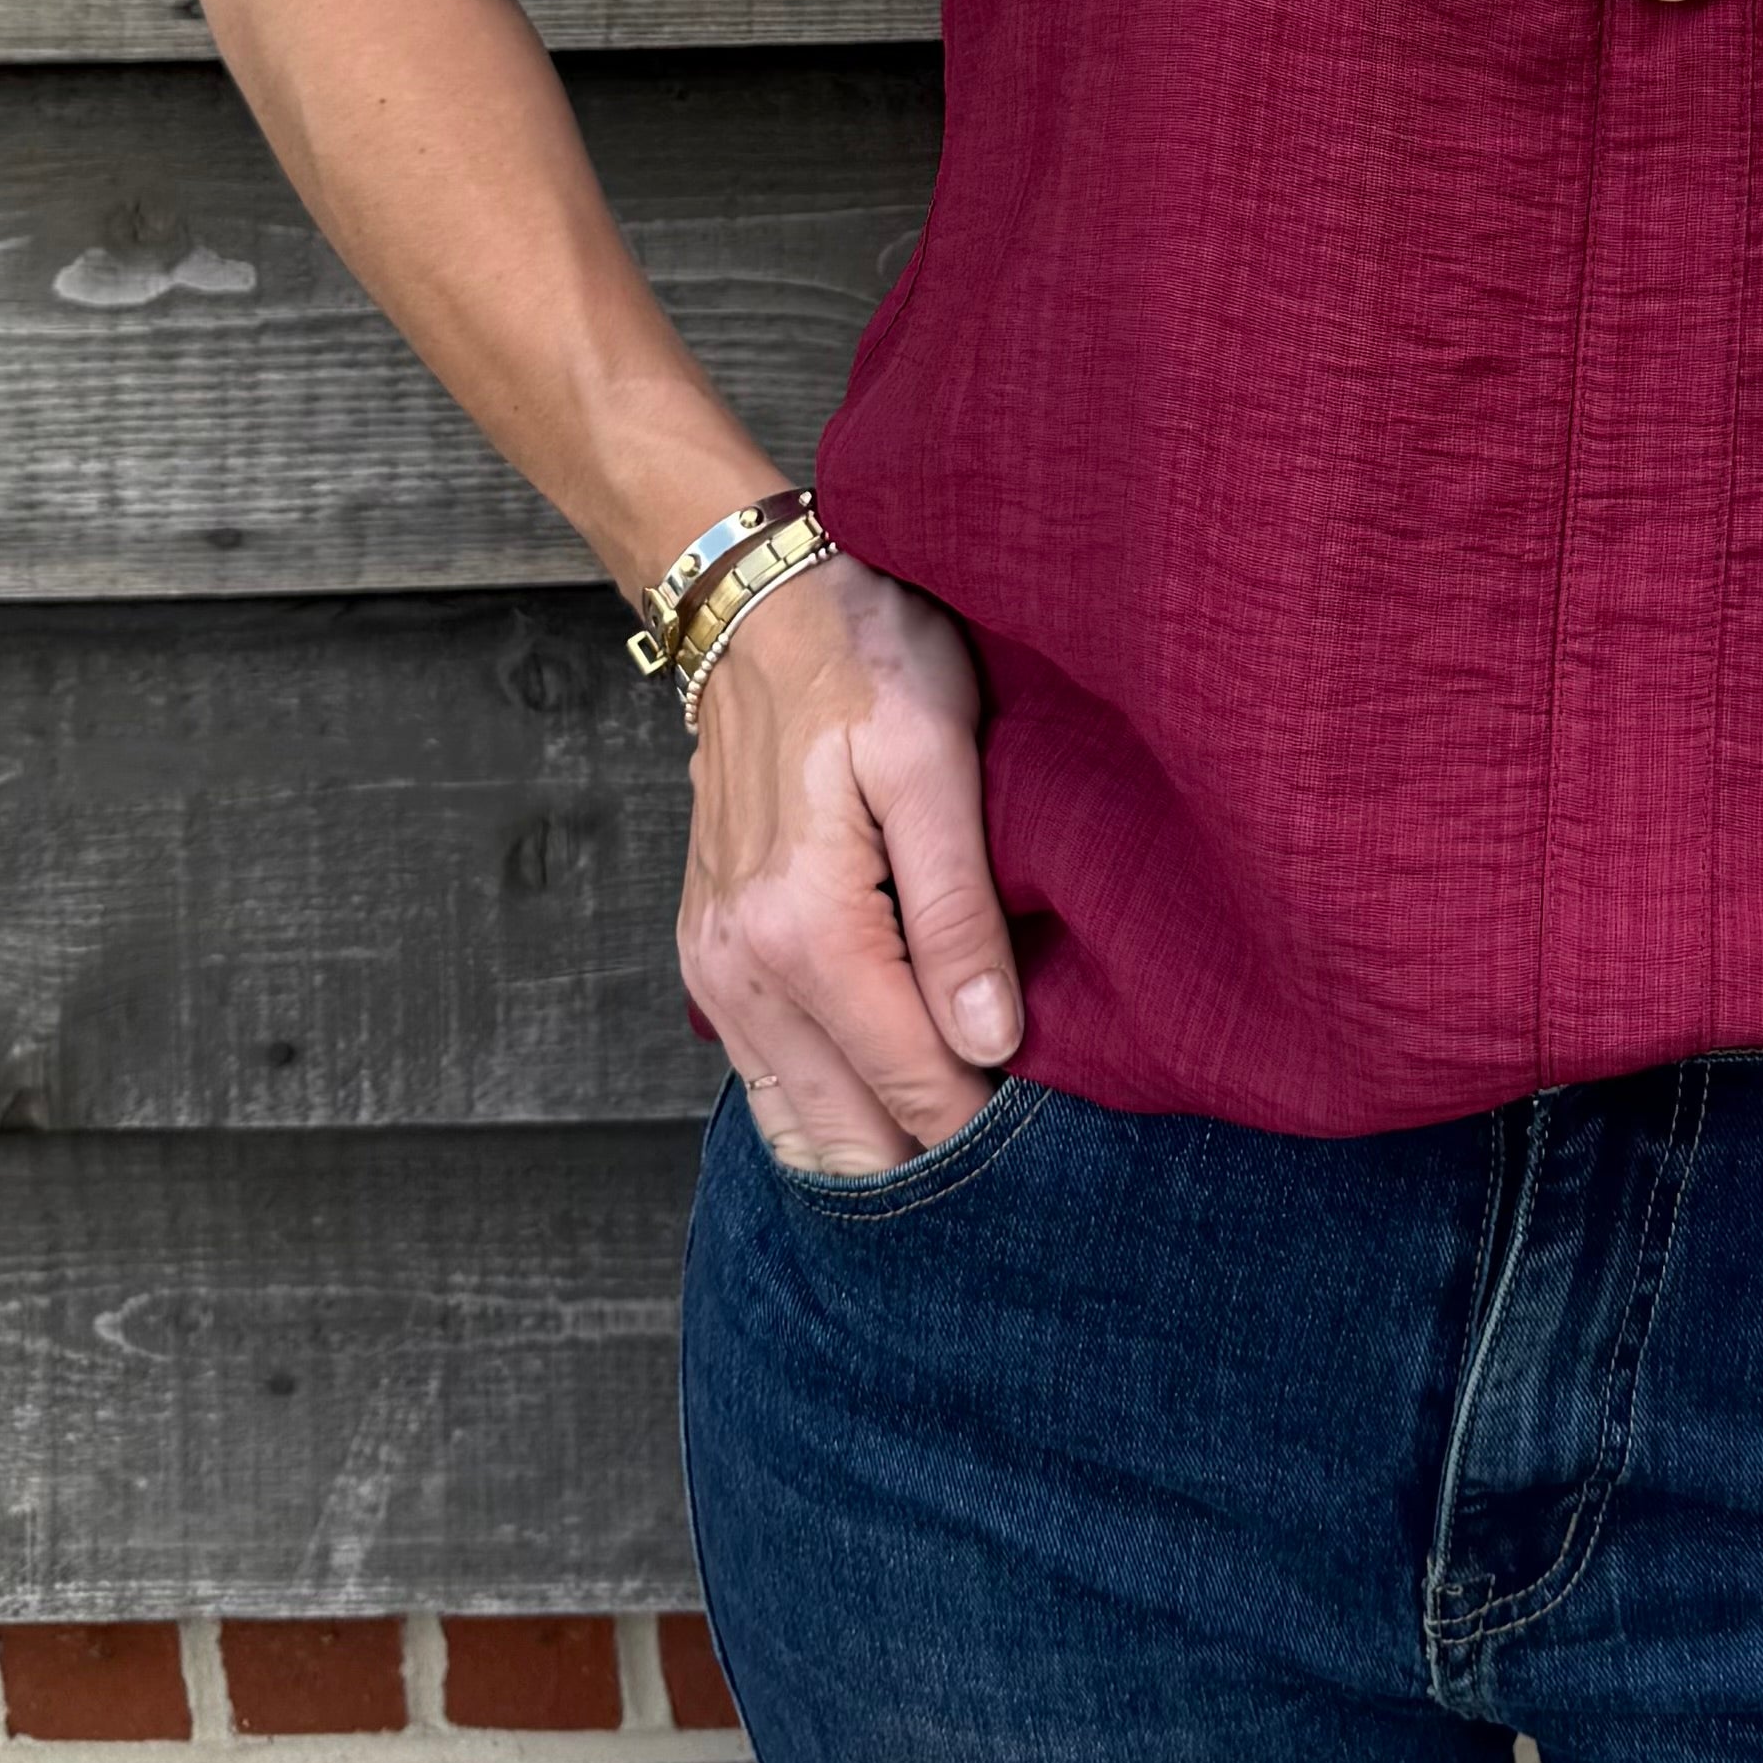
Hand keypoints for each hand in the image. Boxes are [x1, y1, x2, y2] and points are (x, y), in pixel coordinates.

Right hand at [674, 543, 1022, 1175]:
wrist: (755, 604)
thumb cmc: (863, 659)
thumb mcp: (935, 759)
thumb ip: (958, 909)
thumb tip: (991, 1042)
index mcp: (805, 930)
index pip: (914, 1085)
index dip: (989, 1127)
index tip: (1056, 1141)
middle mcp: (741, 970)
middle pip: (849, 1135)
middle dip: (933, 1158)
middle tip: (1023, 1154)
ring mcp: (712, 970)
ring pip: (799, 1125)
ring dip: (878, 1147)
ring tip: (968, 1131)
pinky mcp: (706, 958)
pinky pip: (765, 1078)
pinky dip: (828, 1106)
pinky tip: (892, 1093)